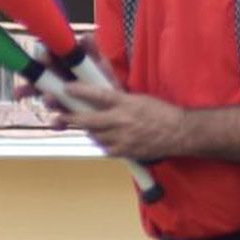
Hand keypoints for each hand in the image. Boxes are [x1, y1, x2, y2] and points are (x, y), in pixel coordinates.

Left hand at [57, 83, 187, 159]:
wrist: (179, 132)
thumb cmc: (161, 112)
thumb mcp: (139, 99)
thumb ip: (119, 98)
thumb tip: (101, 96)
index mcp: (125, 103)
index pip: (97, 95)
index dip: (80, 91)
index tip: (67, 88)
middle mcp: (120, 120)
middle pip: (88, 120)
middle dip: (72, 118)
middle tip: (60, 116)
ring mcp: (121, 138)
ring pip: (94, 135)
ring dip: (88, 131)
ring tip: (85, 126)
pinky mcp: (125, 151)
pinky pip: (105, 148)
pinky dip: (102, 143)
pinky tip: (104, 139)